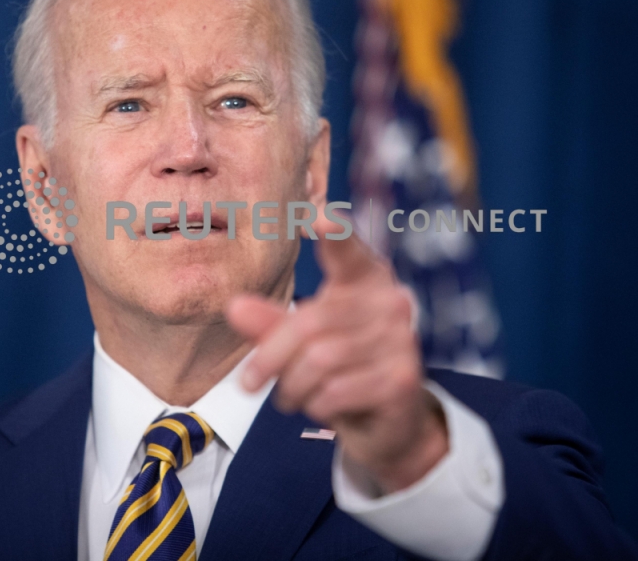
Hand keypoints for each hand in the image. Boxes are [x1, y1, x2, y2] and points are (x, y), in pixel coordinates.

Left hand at [228, 209, 448, 494]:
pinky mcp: (402, 377)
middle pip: (311, 323)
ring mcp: (402, 339)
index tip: (320, 216)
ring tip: (290, 395)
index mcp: (365, 278)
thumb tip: (235, 308)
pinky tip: (321, 405)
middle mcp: (390, 302)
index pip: (349, 251)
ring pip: (320, 361)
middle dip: (270, 357)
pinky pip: (337, 390)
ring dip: (293, 386)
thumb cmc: (341, 369)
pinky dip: (316, 404)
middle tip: (248, 382)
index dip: (336, 235)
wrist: (387, 421)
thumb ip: (270, 324)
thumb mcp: (301, 344)